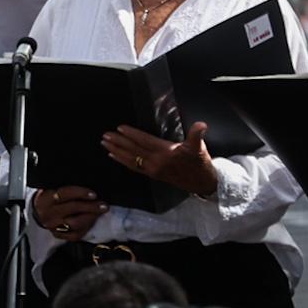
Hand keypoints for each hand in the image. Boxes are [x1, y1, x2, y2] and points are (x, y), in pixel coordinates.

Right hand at [30, 183, 106, 239]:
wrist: (39, 210)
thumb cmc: (50, 196)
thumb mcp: (53, 187)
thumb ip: (66, 187)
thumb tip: (88, 184)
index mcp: (46, 198)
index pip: (64, 194)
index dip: (80, 193)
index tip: (94, 194)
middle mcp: (48, 213)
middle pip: (72, 209)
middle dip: (91, 207)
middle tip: (103, 205)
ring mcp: (52, 226)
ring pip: (75, 224)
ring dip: (90, 218)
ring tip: (99, 213)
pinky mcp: (57, 235)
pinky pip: (74, 235)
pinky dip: (86, 228)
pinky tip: (91, 221)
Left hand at [107, 120, 222, 201]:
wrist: (202, 182)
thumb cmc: (200, 162)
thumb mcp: (199, 147)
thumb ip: (197, 134)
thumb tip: (201, 125)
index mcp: (166, 153)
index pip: (145, 141)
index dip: (132, 134)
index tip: (120, 128)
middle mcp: (156, 162)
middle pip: (133, 150)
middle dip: (118, 142)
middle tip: (105, 135)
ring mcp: (153, 170)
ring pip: (131, 159)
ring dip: (117, 151)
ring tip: (105, 144)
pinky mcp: (152, 175)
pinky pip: (134, 167)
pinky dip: (122, 162)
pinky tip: (114, 157)